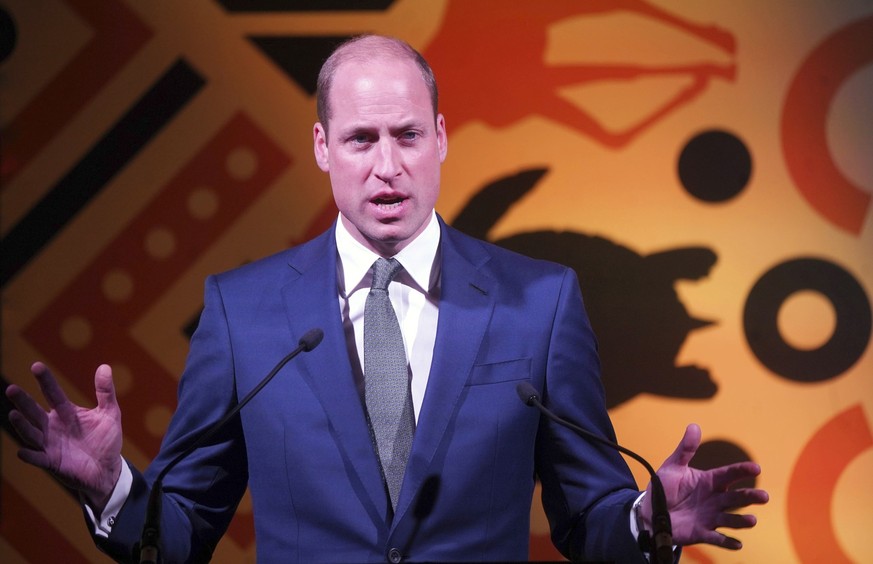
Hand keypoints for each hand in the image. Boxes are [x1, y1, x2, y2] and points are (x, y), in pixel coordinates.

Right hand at [5, 362, 123, 511]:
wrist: (107, 469)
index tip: (36, 366)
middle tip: (12, 389)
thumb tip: (104, 367)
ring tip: (13, 414)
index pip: (53, 393)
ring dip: (22, 425)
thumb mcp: (109, 414)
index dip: (45, 381)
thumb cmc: (106, 440)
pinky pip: (38, 458)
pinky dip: (30, 455)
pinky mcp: (51, 462)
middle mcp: (53, 427)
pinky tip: (22, 451)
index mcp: (66, 413)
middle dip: (23, 401)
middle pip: (35, 412)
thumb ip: (106, 392)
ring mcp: (50, 444)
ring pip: (32, 433)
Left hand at [641, 423, 768, 548]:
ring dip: (741, 521)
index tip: (756, 468)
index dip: (742, 471)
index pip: (728, 474)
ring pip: (730, 519)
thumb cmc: (665, 488)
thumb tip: (694, 425)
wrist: (651, 512)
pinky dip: (727, 542)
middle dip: (750, 497)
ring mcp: (710, 517)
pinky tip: (737, 544)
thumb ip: (685, 449)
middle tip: (764, 496)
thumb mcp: (673, 466)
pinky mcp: (702, 532)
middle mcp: (714, 499)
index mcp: (709, 481)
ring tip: (751, 520)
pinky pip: (717, 538)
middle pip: (735, 498)